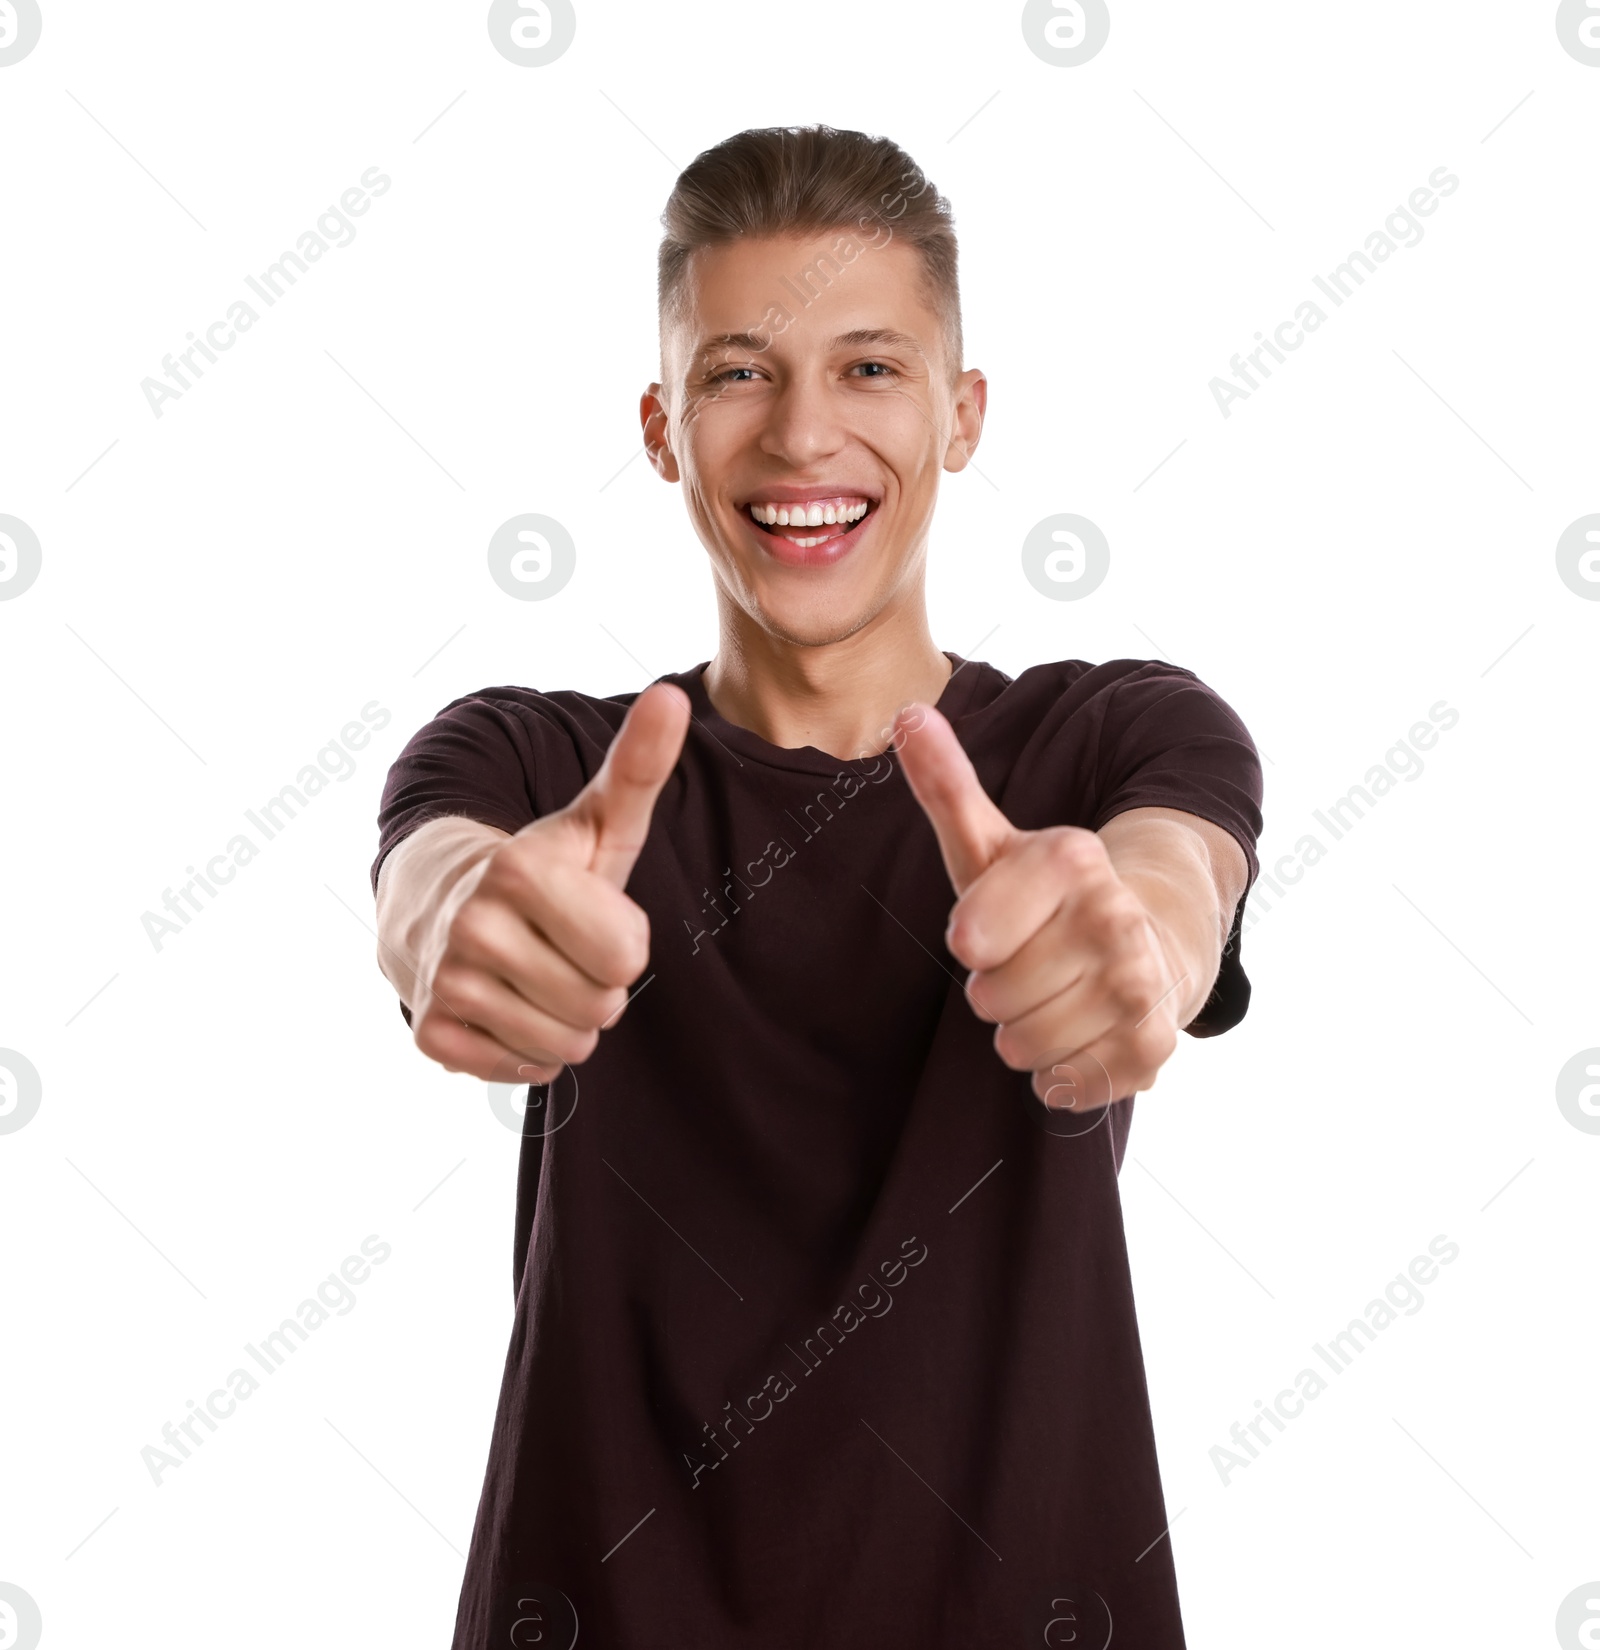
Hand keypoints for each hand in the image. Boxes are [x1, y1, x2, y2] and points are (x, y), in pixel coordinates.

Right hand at [413, 681, 691, 1084]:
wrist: (438, 897)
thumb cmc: (543, 866)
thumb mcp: (597, 821)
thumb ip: (639, 766)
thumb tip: (673, 697)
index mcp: (520, 870)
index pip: (627, 957)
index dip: (623, 941)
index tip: (590, 913)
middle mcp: (472, 926)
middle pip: (601, 1008)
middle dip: (598, 985)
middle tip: (563, 948)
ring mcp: (445, 983)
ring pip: (567, 1047)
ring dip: (567, 1020)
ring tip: (538, 974)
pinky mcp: (429, 1034)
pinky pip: (525, 1072)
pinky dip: (528, 1048)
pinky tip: (508, 1003)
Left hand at [893, 702, 1187, 1109]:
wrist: (1152, 939)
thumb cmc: (1045, 899)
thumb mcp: (992, 842)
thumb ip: (946, 783)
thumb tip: (907, 715)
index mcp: (1074, 860)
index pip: (971, 939)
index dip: (973, 939)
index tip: (995, 923)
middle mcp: (1118, 917)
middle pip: (990, 997)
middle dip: (995, 989)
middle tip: (1029, 963)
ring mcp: (1142, 985)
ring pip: (1021, 1046)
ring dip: (1022, 1033)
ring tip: (1053, 997)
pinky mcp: (1153, 1048)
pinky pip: (1062, 1084)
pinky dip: (1058, 1071)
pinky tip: (1082, 1033)